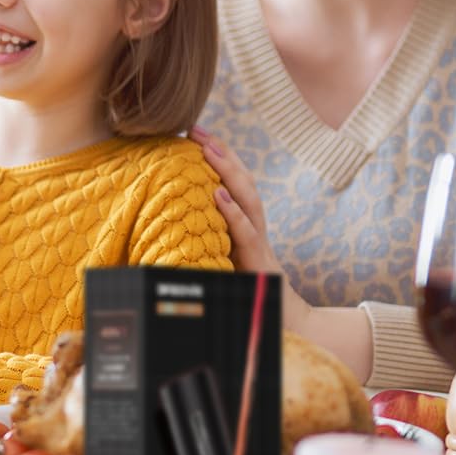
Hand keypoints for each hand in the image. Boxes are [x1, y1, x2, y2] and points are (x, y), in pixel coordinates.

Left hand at [191, 125, 315, 320]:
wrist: (282, 325)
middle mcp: (254, 229)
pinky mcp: (258, 262)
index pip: (234, 184)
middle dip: (222, 154)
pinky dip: (233, 212)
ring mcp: (259, 244)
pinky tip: (217, 194)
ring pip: (248, 200)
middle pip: (242, 183)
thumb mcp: (223, 262)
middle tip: (196, 128)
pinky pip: (246, 234)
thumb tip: (172, 221)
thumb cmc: (247, 294)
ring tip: (208, 149)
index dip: (219, 159)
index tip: (194, 134)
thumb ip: (207, 241)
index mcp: (245, 226)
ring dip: (229, 172)